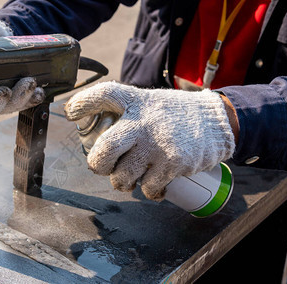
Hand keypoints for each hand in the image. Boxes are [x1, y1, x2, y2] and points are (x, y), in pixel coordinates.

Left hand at [64, 82, 234, 200]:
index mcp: (135, 102)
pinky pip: (147, 189)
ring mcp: (156, 145)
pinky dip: (149, 191)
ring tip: (133, 175)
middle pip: (103, 152)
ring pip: (122, 178)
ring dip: (123, 182)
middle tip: (103, 166)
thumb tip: (91, 129)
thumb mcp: (147, 102)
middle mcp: (142, 122)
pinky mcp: (172, 164)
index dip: (83, 103)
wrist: (216, 122)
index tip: (71, 112)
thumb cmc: (174, 115)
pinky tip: (154, 182)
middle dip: (98, 166)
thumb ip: (124, 112)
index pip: (104, 94)